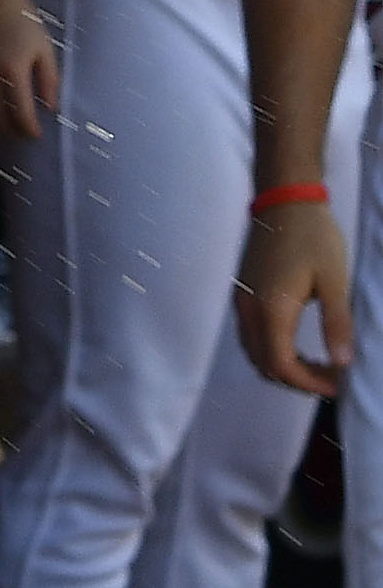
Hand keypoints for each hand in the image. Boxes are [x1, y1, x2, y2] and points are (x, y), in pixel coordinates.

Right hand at [0, 0, 59, 145]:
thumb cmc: (18, 16)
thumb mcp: (44, 46)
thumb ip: (50, 80)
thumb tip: (50, 108)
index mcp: (13, 70)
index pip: (21, 116)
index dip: (30, 131)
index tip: (35, 134)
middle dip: (11, 131)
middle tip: (20, 132)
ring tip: (1, 121)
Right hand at [240, 199, 351, 396]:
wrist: (284, 201)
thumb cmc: (314, 237)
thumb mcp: (334, 281)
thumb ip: (337, 324)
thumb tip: (344, 363)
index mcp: (272, 309)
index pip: (281, 364)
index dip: (308, 383)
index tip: (338, 386)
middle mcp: (250, 309)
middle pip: (263, 364)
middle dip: (297, 380)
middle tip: (332, 380)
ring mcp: (243, 301)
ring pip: (254, 352)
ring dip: (283, 368)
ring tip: (319, 367)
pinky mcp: (244, 294)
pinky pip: (252, 337)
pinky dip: (273, 352)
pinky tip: (299, 348)